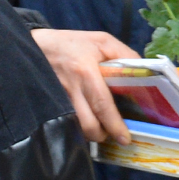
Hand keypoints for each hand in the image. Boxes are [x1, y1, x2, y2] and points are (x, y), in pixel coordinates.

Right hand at [31, 28, 137, 144]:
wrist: (35, 45)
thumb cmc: (71, 43)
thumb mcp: (102, 41)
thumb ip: (125, 54)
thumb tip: (143, 73)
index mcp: (86, 73)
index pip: (103, 106)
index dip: (114, 125)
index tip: (124, 138)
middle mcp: (71, 89)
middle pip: (88, 125)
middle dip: (102, 134)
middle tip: (111, 132)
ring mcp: (58, 99)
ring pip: (76, 128)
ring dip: (89, 132)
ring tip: (99, 128)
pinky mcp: (49, 104)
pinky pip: (66, 122)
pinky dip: (77, 126)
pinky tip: (84, 121)